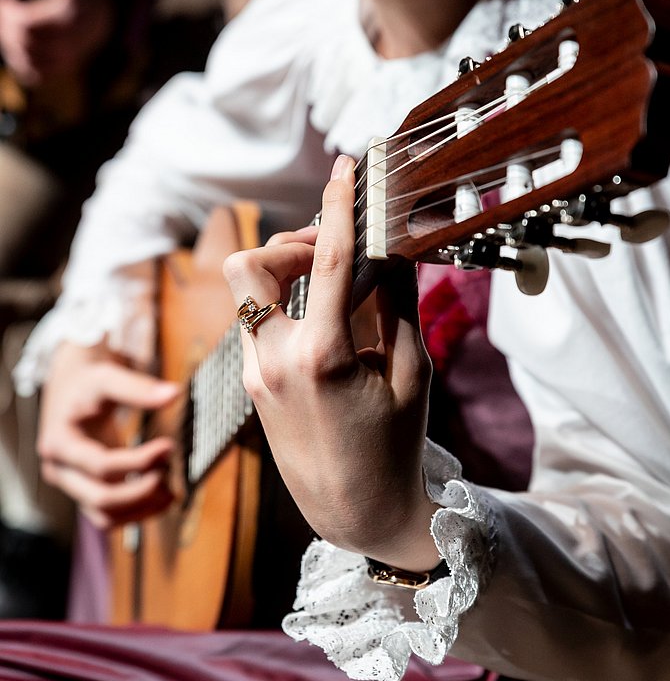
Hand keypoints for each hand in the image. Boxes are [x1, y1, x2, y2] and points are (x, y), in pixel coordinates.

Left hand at [0, 0, 113, 86]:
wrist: (103, 16)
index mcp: (72, 18)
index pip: (29, 24)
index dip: (10, 11)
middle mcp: (71, 43)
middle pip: (25, 42)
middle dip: (8, 25)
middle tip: (6, 10)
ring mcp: (66, 60)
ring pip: (26, 59)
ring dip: (11, 42)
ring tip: (12, 24)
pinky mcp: (60, 71)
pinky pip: (32, 75)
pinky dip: (20, 60)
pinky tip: (18, 42)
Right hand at [37, 340, 179, 528]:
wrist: (71, 388)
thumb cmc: (87, 383)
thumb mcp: (108, 378)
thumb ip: (138, 388)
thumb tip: (173, 394)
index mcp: (59, 443)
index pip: (101, 465)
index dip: (138, 462)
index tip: (168, 446)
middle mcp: (60, 470)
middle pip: (100, 499)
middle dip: (140, 490)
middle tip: (169, 471)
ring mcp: (71, 485)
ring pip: (104, 516)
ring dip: (141, 508)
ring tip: (171, 489)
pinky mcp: (84, 491)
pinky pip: (108, 516)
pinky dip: (136, 511)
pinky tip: (161, 495)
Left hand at [223, 155, 439, 572]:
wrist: (354, 514)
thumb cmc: (394, 447)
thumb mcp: (412, 373)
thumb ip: (399, 303)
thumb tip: (393, 246)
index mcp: (322, 356)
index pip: (328, 259)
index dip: (339, 204)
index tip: (345, 166)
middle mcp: (275, 360)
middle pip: (251, 265)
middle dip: (289, 240)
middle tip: (335, 245)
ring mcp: (254, 373)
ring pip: (246, 291)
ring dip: (284, 269)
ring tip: (333, 281)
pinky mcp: (250, 384)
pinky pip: (254, 320)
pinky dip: (285, 302)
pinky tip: (323, 317)